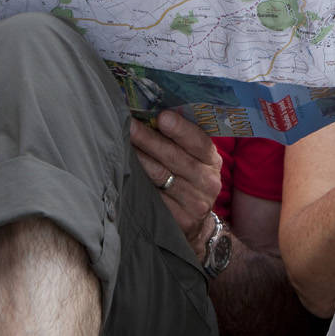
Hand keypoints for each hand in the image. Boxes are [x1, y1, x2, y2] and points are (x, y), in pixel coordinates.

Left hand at [129, 110, 222, 258]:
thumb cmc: (189, 180)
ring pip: (160, 176)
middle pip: (174, 157)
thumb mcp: (196, 160)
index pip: (199, 141)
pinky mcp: (180, 219)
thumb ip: (182, 140)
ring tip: (122, 144)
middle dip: (149, 139)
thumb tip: (153, 112)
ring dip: (139, 158)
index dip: (181, 128)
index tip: (161, 116)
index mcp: (212, 160)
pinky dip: (138, 182)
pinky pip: (153, 197)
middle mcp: (207, 180)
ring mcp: (194, 202)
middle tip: (129, 125)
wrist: (198, 224)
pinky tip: (126, 171)